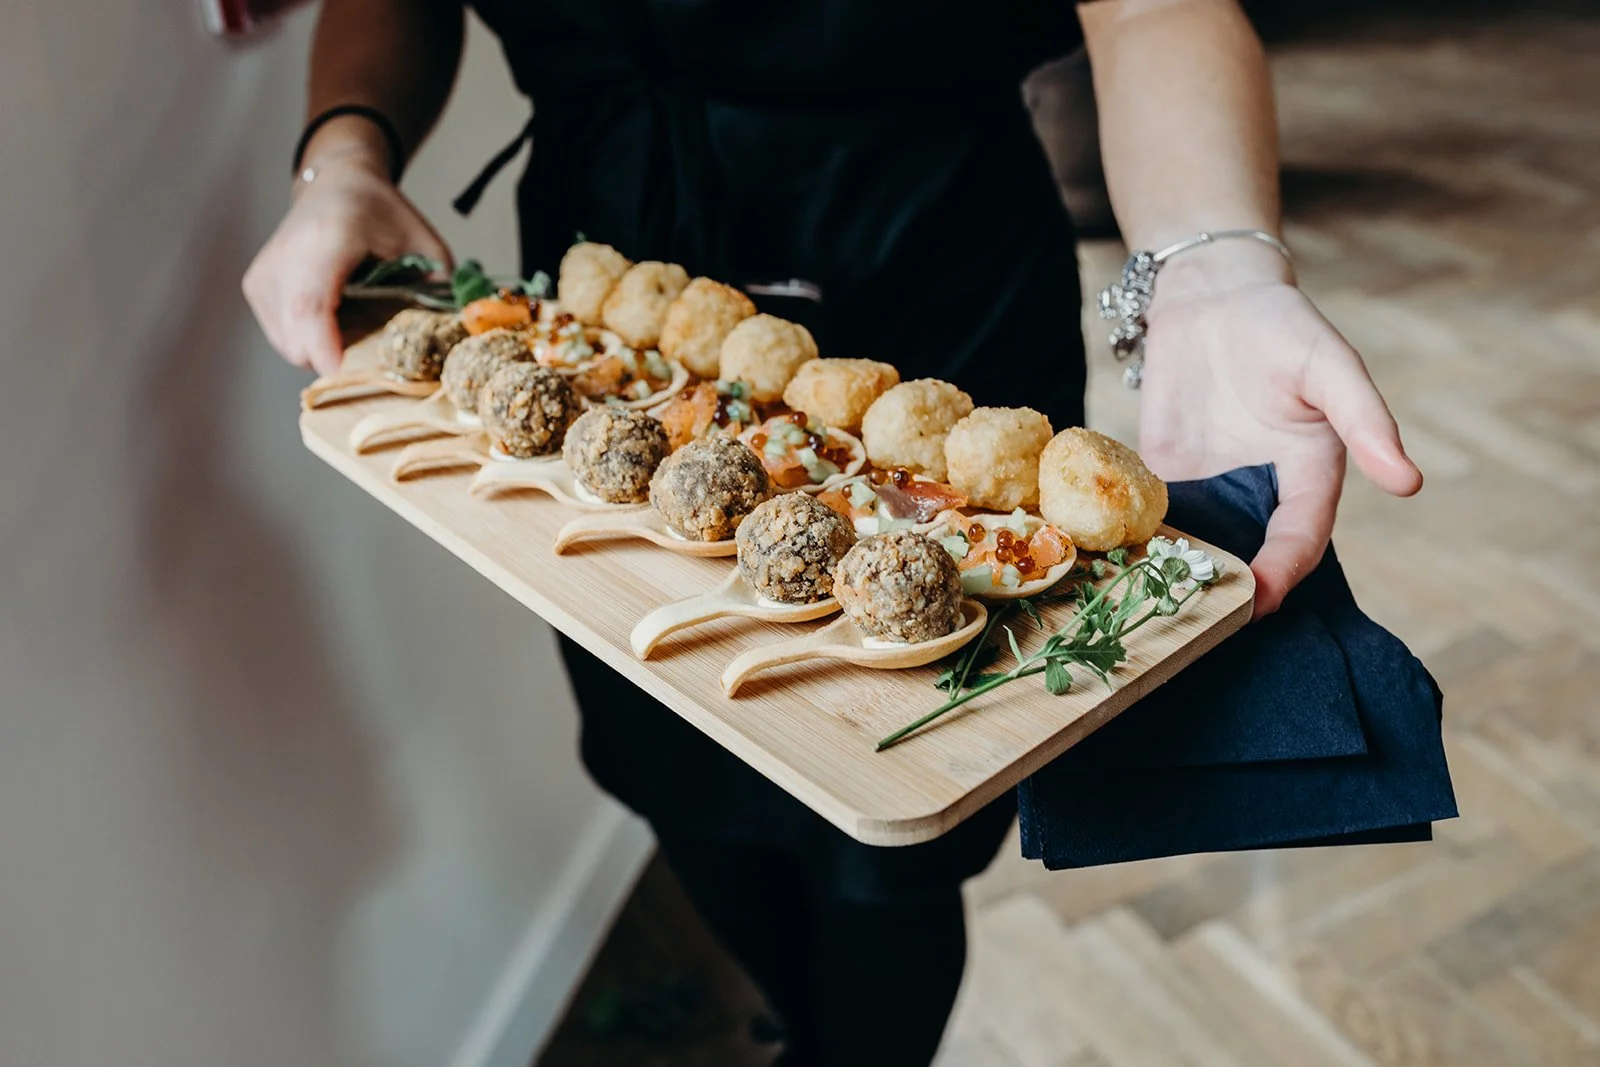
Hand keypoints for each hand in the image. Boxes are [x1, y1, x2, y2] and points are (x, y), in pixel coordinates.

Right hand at [243, 149, 451, 376]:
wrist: (336, 184)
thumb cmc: (382, 214)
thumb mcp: (424, 243)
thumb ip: (439, 288)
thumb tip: (448, 338)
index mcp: (327, 238)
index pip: (310, 304)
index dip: (323, 345)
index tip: (344, 374)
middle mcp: (284, 257)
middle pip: (299, 337)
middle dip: (339, 358)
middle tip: (376, 350)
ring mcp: (263, 275)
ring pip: (290, 345)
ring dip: (325, 350)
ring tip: (355, 324)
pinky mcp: (255, 287)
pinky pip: (284, 337)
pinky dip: (310, 340)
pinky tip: (335, 318)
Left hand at [1136, 248, 1421, 618]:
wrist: (1212, 297)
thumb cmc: (1283, 326)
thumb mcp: (1330, 365)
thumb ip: (1365, 419)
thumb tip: (1409, 482)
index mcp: (1308, 478)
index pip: (1299, 541)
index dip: (1281, 573)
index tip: (1257, 601)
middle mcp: (1259, 494)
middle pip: (1248, 557)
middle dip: (1226, 592)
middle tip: (1198, 626)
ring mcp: (1209, 490)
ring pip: (1198, 547)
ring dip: (1178, 576)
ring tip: (1149, 610)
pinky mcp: (1162, 478)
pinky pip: (1152, 520)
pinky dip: (1137, 544)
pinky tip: (1112, 566)